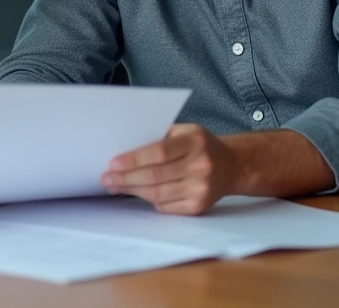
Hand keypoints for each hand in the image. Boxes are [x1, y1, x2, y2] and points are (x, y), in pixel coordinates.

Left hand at [101, 124, 234, 214]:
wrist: (232, 166)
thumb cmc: (200, 145)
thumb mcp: (185, 131)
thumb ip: (159, 136)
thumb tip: (124, 147)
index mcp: (195, 142)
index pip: (159, 152)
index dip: (133, 159)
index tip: (113, 163)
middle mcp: (200, 166)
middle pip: (155, 176)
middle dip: (126, 178)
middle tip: (106, 178)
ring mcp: (201, 189)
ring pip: (158, 194)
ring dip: (132, 191)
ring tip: (115, 186)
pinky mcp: (198, 207)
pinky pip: (166, 206)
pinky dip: (149, 200)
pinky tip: (136, 193)